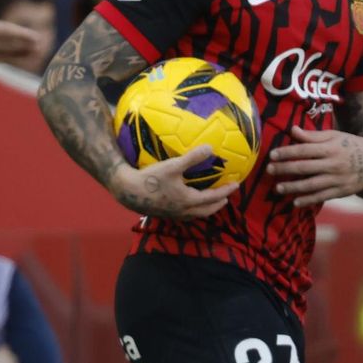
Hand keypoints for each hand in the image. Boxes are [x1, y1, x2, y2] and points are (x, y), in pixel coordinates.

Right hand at [109, 147, 239, 218]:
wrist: (126, 190)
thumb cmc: (150, 178)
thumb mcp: (173, 165)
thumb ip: (192, 157)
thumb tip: (210, 148)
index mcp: (188, 200)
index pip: (213, 197)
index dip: (226, 191)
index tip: (236, 185)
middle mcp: (182, 211)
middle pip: (206, 210)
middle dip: (218, 204)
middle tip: (226, 197)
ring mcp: (172, 214)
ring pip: (195, 215)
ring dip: (206, 209)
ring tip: (210, 202)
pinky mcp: (162, 214)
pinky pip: (184, 215)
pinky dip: (192, 210)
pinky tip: (187, 203)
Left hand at [268, 125, 362, 206]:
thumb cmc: (351, 145)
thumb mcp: (335, 137)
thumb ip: (313, 136)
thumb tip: (292, 131)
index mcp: (331, 148)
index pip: (304, 150)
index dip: (287, 153)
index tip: (272, 155)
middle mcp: (334, 164)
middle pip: (305, 167)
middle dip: (285, 169)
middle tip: (269, 170)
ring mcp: (338, 179)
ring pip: (311, 184)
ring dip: (293, 187)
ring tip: (278, 188)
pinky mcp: (342, 191)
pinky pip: (322, 196)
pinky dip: (308, 200)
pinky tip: (295, 202)